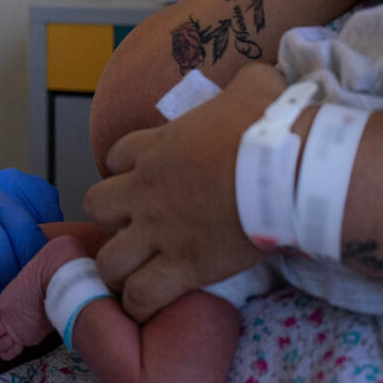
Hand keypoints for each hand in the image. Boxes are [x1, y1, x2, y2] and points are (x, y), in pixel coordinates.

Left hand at [0, 169, 61, 308]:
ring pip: (46, 223)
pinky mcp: (35, 185)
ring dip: (43, 251)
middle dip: (30, 262)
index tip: (8, 285)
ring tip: (31, 265)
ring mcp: (13, 181)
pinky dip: (51, 236)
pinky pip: (55, 215)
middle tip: (26, 280)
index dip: (6, 270)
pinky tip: (35, 245)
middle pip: (24, 230)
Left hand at [84, 64, 282, 320]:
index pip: (116, 156)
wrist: (286, 169)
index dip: (125, 167)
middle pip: (96, 205)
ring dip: (118, 266)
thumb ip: (244, 84)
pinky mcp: (183, 267)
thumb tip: (260, 78)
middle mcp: (146, 191)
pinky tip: (146, 304)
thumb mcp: (254, 88)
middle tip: (135, 224)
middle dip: (110, 217)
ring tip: (134, 271)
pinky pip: (142, 295)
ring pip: (110, 258)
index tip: (142, 176)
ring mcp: (159, 231)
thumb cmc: (270, 125)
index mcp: (156, 148)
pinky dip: (139, 303)